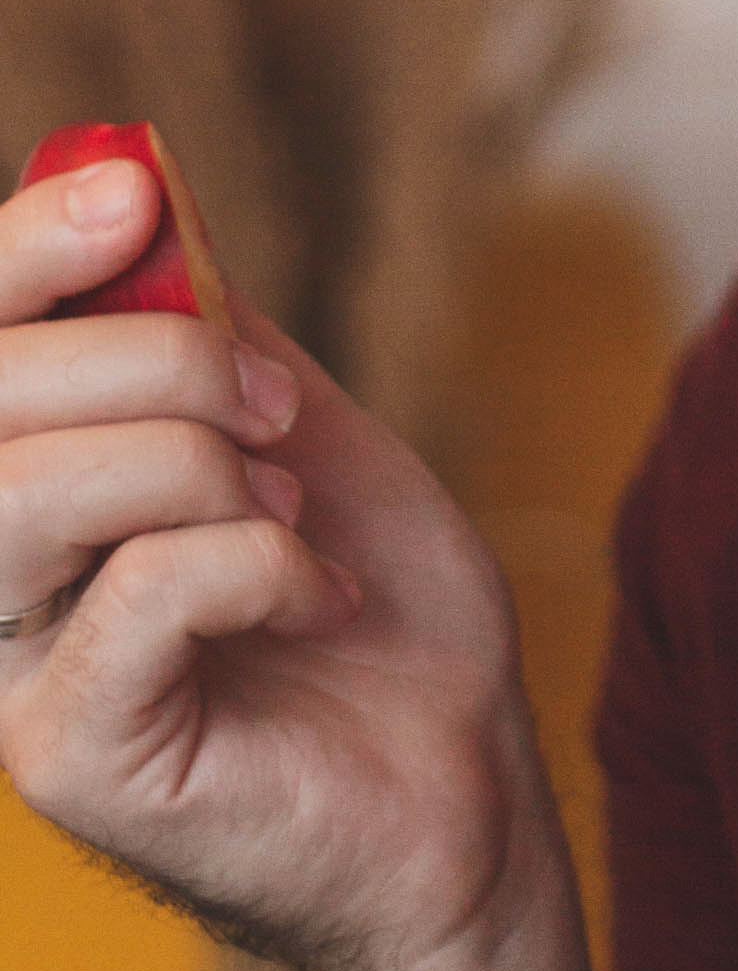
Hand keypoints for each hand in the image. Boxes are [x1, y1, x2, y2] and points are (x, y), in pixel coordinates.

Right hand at [0, 153, 540, 970]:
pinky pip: (136, 593)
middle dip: (158, 361)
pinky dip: (255, 561)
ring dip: (196, 464)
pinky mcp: (70, 753)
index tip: (135, 193)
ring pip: (28, 493)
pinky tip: (314, 595)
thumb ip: (210, 329)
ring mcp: (11, 670)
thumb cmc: (373, 606)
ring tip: (287, 504)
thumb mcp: (300, 425)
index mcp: (30, 478)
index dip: (24, 251)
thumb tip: (145, 201)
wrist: (459, 776)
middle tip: (277, 407)